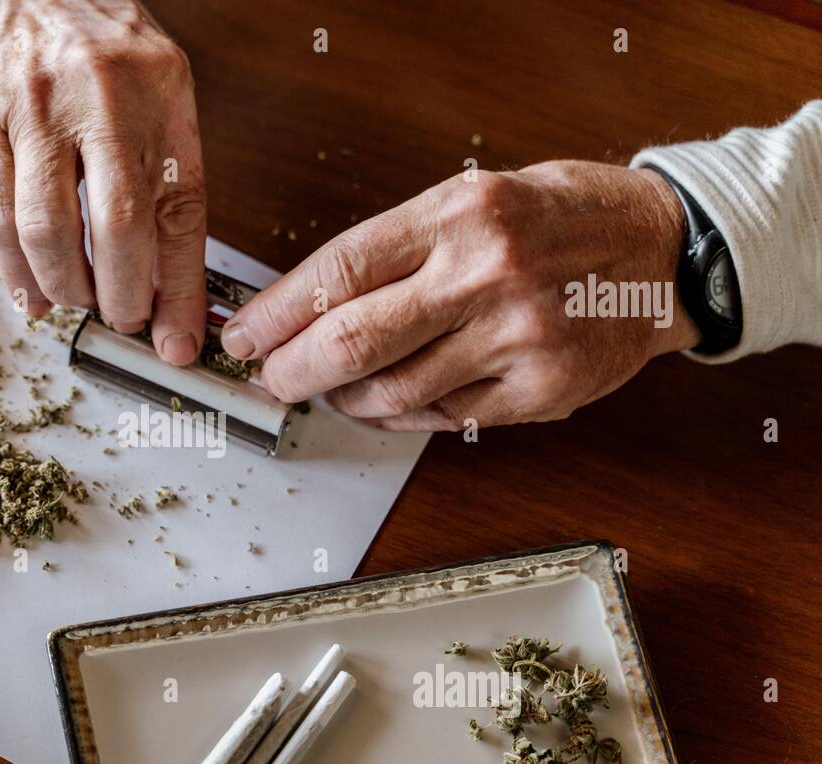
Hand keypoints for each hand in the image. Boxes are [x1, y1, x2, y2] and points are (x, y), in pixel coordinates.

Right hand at [0, 0, 207, 365]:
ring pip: (51, 233)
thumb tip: (171, 275)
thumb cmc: (88, 45)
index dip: (181, 288)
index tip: (179, 340)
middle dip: (123, 297)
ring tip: (78, 300)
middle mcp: (100, 100)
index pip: (181, 210)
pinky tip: (32, 295)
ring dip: (67, 287)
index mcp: (159, 95)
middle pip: (119, 230)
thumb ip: (165, 169)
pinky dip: (16, 273)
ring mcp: (35, 113)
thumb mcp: (153, 88)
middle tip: (124, 319)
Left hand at [220, 162, 700, 429]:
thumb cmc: (558, 218)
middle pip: (350, 342)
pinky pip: (441, 419)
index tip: (245, 335)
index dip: (276, 314)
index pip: (337, 272)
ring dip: (343, 400)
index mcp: (458, 214)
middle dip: (290, 371)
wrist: (664, 249)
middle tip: (271, 378)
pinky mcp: (540, 391)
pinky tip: (392, 402)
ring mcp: (516, 338)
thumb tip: (306, 307)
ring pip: (390, 394)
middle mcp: (485, 274)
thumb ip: (396, 250)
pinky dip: (401, 416)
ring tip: (332, 390)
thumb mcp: (473, 199)